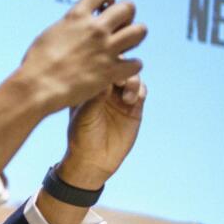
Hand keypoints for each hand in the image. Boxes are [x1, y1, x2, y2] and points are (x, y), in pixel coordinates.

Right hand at [16, 0, 147, 116]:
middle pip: (127, 8)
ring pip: (140, 31)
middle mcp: (95, 29)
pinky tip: (121, 70)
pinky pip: (137, 63)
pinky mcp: (111, 71)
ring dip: (134, 37)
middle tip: (118, 29)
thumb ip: (67, 26)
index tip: (105, 7)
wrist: (36, 88)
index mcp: (76, 17)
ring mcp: (105, 49)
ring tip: (125, 46)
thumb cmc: (34, 65)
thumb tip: (73, 24)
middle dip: (126, 16)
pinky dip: (131, 66)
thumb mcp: (48, 35)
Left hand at [59, 74, 146, 188]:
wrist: (93, 159)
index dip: (105, 63)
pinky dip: (139, 90)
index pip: (97, 66)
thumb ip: (96, 96)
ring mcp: (119, 97)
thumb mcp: (84, 115)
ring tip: (126, 97)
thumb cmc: (81, 137)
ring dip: (132, 81)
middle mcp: (104, 89)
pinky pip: (141, 91)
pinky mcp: (134, 107)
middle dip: (122, 70)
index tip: (107, 71)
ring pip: (132, 77)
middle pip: (118, 68)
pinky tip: (131, 100)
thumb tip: (107, 74)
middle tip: (120, 81)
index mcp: (87, 87)